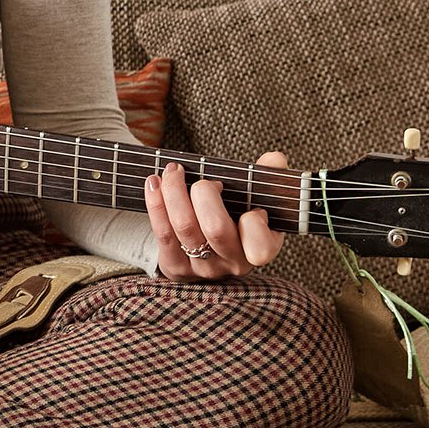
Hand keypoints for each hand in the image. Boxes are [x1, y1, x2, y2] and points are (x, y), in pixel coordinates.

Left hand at [144, 152, 288, 280]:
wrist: (205, 249)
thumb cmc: (234, 216)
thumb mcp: (254, 200)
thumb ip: (266, 177)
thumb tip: (274, 159)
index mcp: (259, 248)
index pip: (260, 246)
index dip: (254, 223)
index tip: (249, 206)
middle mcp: (232, 262)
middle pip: (215, 229)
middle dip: (205, 194)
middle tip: (202, 181)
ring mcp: (204, 268)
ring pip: (185, 227)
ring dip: (174, 191)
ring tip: (172, 171)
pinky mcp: (176, 267)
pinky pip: (163, 233)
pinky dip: (156, 202)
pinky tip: (154, 182)